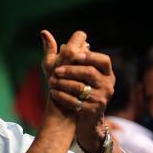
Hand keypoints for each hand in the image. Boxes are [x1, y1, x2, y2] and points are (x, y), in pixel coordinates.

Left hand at [46, 32, 115, 152]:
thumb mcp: (77, 72)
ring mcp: (102, 99)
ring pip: (81, 88)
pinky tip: (53, 93)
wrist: (85, 119)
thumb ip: (64, 54)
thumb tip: (44, 33)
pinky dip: (62, 97)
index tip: (74, 55)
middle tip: (56, 71)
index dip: (90, 56)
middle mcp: (108, 85)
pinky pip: (75, 102)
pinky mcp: (92, 111)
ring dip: (63, 84)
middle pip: (89, 73)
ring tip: (50, 82)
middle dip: (71, 70)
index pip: (104, 60)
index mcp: (107, 73)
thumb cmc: (79, 90)